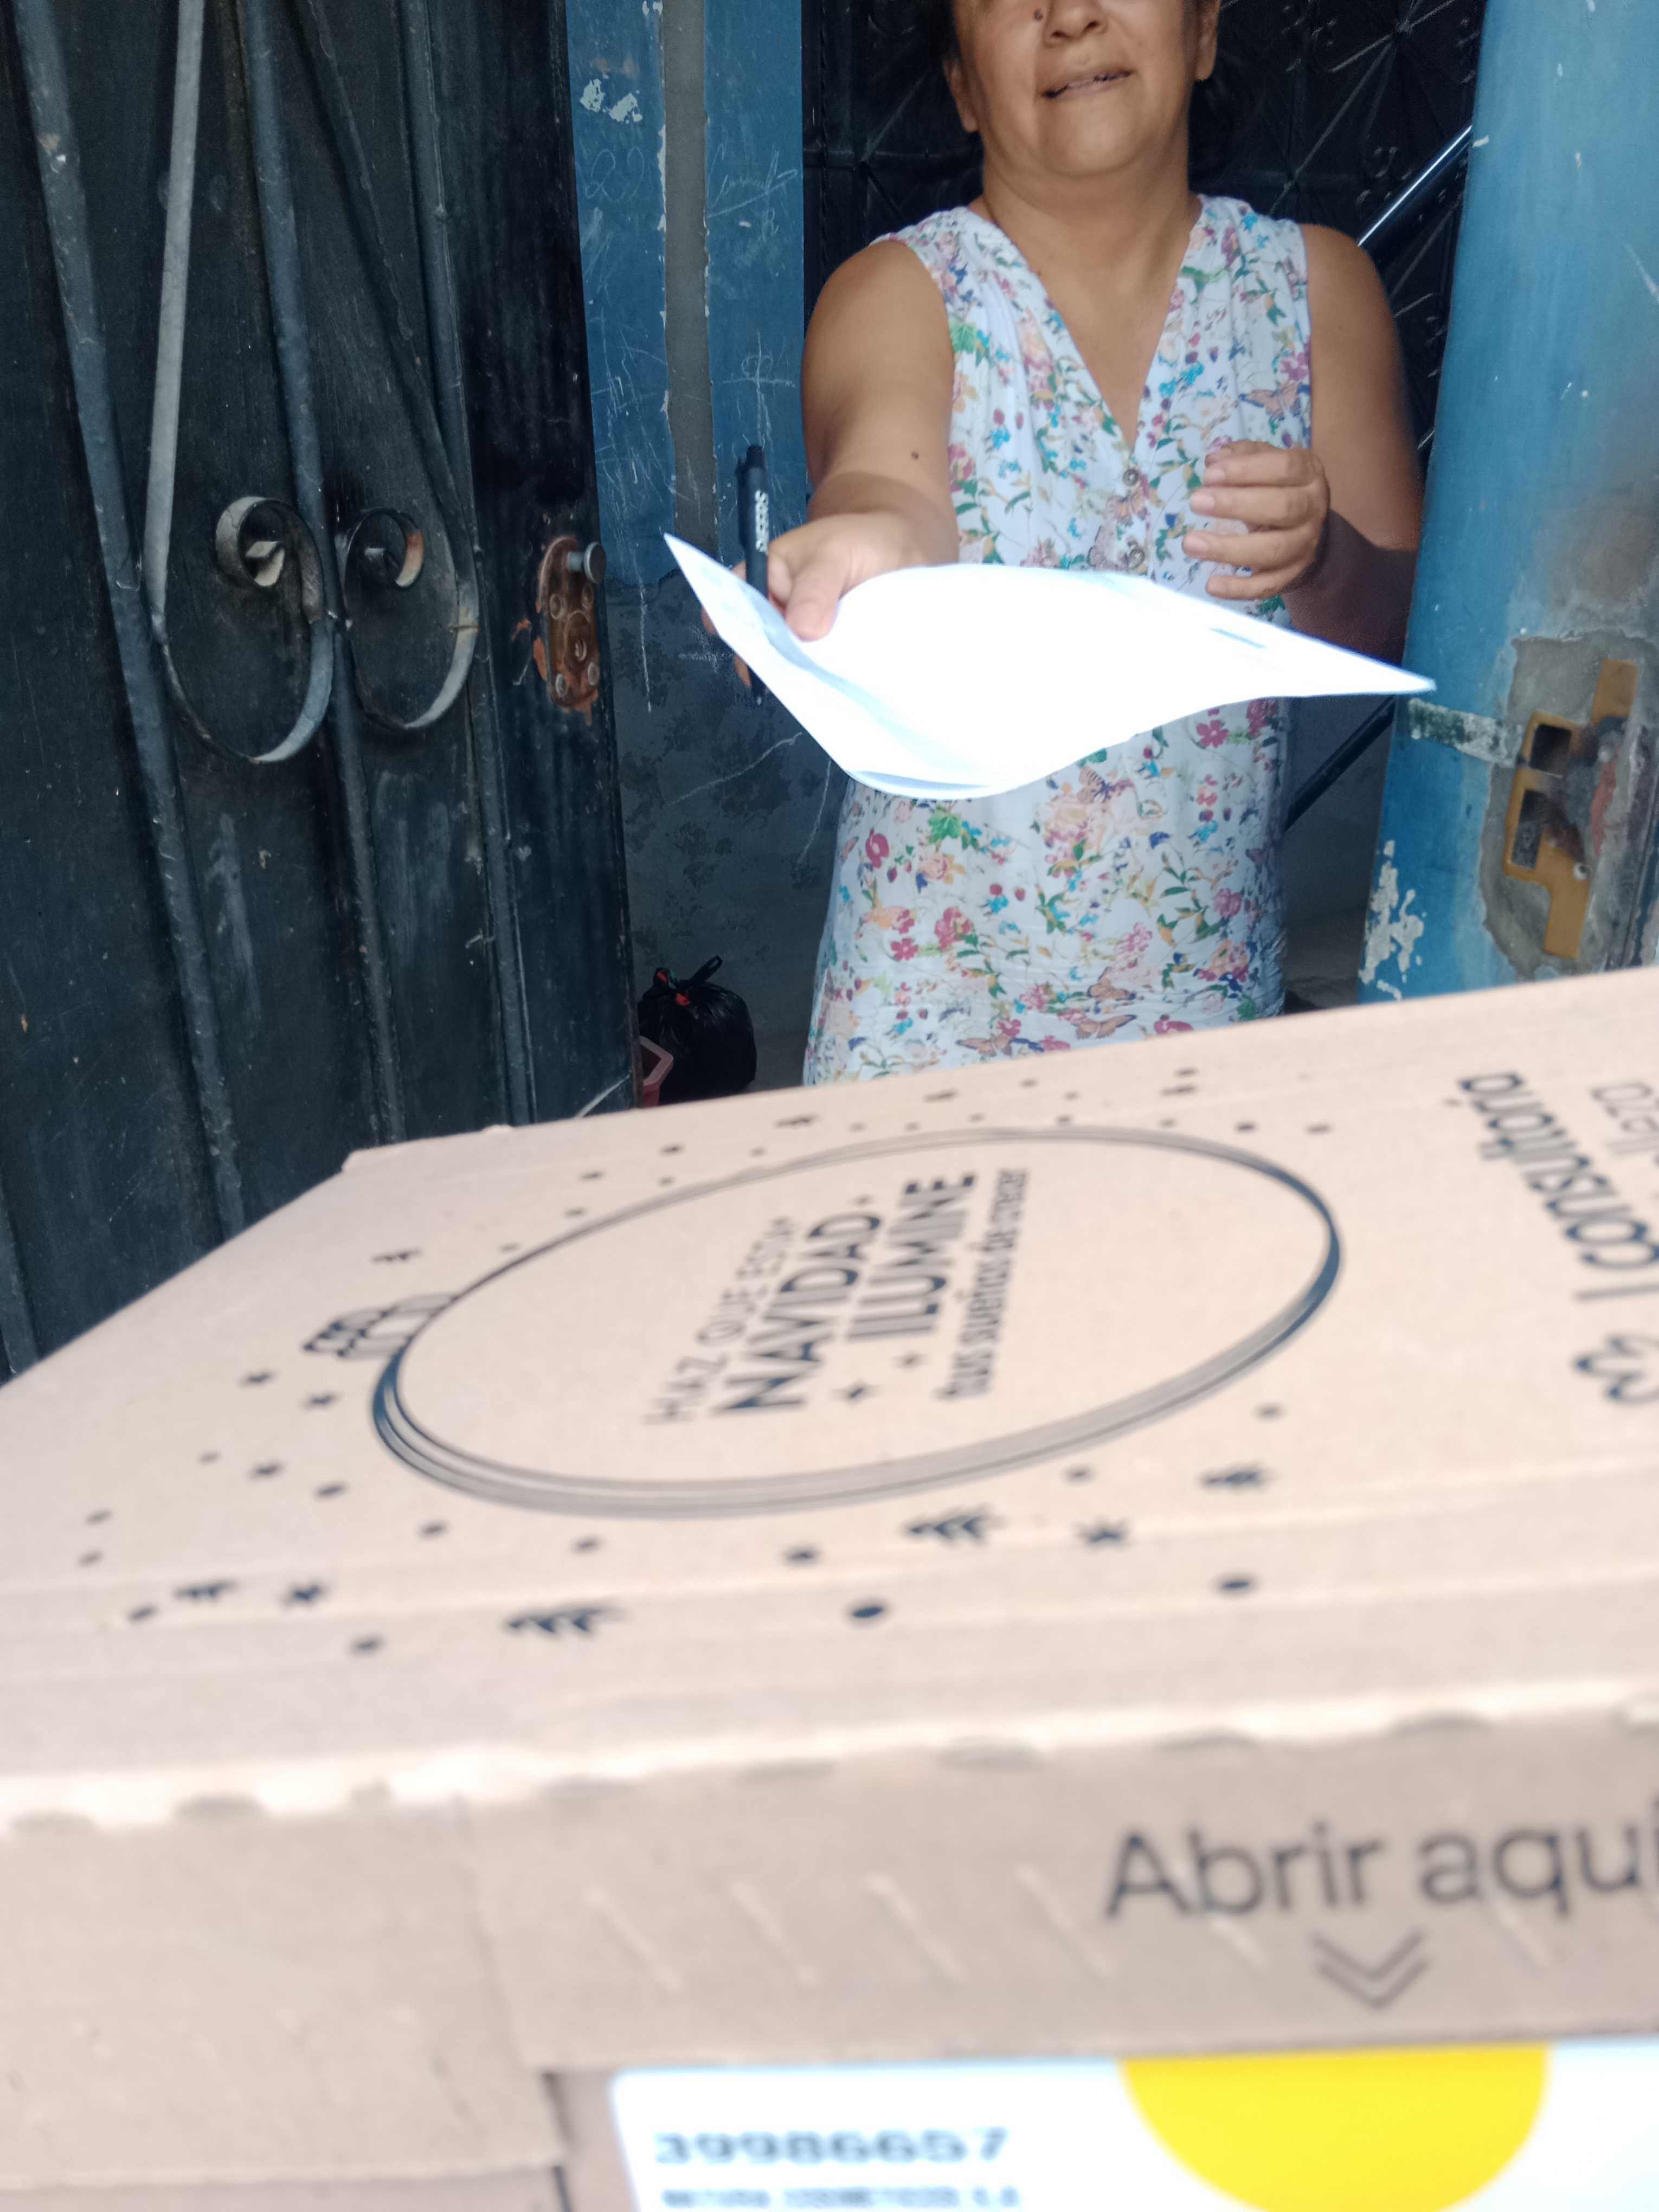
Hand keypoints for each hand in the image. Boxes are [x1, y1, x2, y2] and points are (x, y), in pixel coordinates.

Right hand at [701, 505, 946, 683]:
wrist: (904, 550)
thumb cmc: (858, 540)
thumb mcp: (834, 554)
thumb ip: (815, 590)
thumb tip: (801, 632)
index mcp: (760, 583)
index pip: (730, 612)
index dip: (735, 634)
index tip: (758, 652)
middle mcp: (775, 618)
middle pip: (759, 651)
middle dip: (776, 666)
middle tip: (801, 673)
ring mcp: (801, 643)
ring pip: (792, 668)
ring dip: (807, 678)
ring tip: (824, 685)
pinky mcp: (827, 659)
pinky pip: (822, 675)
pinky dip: (830, 682)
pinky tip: (841, 688)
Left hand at [1184, 442, 1330, 601]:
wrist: (1305, 525)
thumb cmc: (1276, 486)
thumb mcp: (1265, 463)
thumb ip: (1242, 456)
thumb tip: (1213, 460)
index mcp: (1308, 473)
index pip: (1283, 468)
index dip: (1245, 470)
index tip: (1208, 475)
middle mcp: (1313, 509)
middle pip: (1281, 508)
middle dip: (1236, 505)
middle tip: (1196, 502)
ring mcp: (1305, 545)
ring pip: (1273, 550)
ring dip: (1230, 549)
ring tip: (1191, 543)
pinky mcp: (1292, 574)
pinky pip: (1268, 586)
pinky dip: (1239, 589)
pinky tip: (1211, 585)